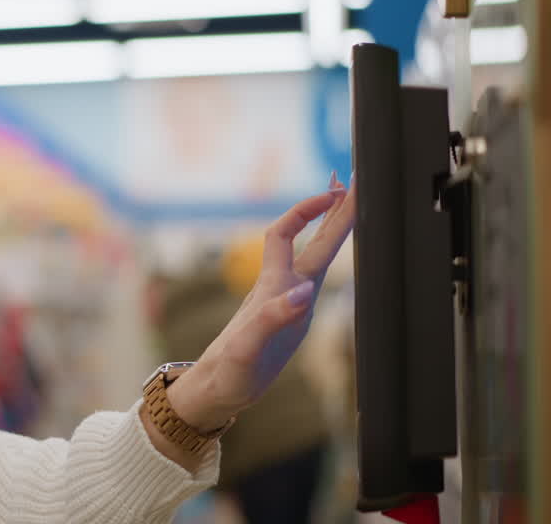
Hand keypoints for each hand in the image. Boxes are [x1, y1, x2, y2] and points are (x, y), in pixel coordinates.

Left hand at [167, 175, 355, 430]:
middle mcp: (281, 288)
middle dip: (332, 210)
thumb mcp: (249, 347)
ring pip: (314, 256)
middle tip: (354, 182)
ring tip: (348, 204)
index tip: (334, 192)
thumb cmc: (230, 370)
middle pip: (311, 240)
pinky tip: (330, 255)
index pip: (287, 234)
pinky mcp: (291, 319)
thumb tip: (305, 291)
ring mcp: (287, 302)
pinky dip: (326, 260)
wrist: (217, 390)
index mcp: (272, 288)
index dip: (308, 210)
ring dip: (331, 229)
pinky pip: (313, 278)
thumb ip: (274, 317)